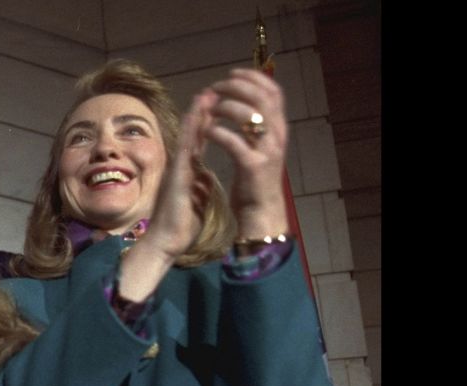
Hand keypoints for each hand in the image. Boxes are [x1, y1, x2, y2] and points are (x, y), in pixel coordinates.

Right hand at [137, 90, 215, 260]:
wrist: (165, 242)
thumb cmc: (179, 227)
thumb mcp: (194, 201)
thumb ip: (199, 187)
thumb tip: (204, 180)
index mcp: (187, 173)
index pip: (198, 144)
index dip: (206, 125)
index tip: (215, 106)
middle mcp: (180, 167)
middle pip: (193, 135)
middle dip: (202, 113)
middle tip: (212, 90)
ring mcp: (177, 168)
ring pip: (188, 136)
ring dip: (196, 114)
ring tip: (206, 93)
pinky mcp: (177, 174)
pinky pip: (185, 147)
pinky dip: (191, 129)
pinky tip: (196, 114)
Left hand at [203, 68, 289, 237]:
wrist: (260, 212)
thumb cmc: (254, 180)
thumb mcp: (258, 148)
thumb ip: (254, 127)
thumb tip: (241, 102)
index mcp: (278, 129)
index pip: (273, 91)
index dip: (253, 78)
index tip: (232, 73)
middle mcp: (277, 136)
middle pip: (261, 97)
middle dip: (236, 87)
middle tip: (215, 88)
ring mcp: (266, 151)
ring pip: (249, 115)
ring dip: (226, 107)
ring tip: (210, 110)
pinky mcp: (252, 167)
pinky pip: (234, 142)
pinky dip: (218, 133)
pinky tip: (207, 132)